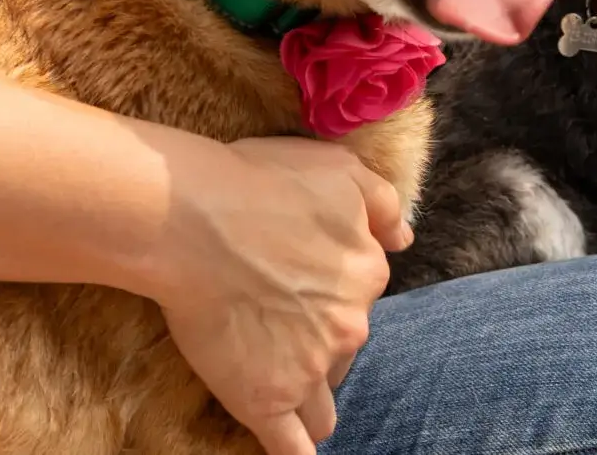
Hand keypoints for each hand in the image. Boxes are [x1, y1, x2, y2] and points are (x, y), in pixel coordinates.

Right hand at [147, 135, 406, 454]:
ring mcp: (309, 370)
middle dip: (318, 339)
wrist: (192, 218)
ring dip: (309, 394)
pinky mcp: (267, 400)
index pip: (361, 292)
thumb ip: (382, 204)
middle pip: (343, 347)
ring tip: (284, 385)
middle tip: (276, 318)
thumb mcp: (338, 170)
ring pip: (323, 401)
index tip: (295, 275)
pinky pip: (293, 448)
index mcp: (367, 274)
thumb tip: (405, 238)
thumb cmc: (258, 184)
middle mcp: (348, 327)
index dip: (329, 286)